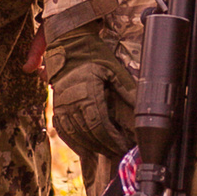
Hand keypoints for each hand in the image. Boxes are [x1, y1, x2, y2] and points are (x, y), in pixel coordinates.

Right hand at [45, 27, 132, 162]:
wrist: (68, 43)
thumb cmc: (92, 54)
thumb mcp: (113, 68)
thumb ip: (126, 89)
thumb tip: (140, 107)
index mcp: (87, 91)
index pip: (100, 124)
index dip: (113, 138)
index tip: (123, 146)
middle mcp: (71, 101)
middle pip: (88, 132)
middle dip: (105, 145)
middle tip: (118, 152)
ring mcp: (61, 105)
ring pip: (76, 134)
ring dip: (91, 146)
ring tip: (105, 152)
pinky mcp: (56, 106)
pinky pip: (64, 130)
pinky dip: (74, 142)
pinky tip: (84, 149)